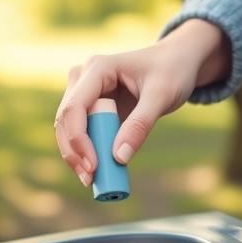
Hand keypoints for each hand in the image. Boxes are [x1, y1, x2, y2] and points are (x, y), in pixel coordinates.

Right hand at [54, 19, 230, 184]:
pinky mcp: (89, 105)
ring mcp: (84, 91)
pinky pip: (80, 131)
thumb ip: (140, 125)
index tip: (94, 166)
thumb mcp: (162, 96)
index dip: (79, 139)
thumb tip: (119, 158)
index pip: (76, 107)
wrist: (175, 61)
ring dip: (75, 154)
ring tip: (92, 180)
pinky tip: (96, 170)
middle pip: (65, 120)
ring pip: (67, 128)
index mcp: (98, 68)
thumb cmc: (171, 71)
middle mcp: (83, 77)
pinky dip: (85, 151)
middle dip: (74, 151)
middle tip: (90, 180)